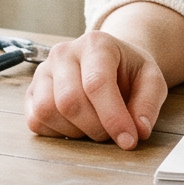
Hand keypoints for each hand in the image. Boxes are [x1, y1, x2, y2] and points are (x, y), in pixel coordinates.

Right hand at [24, 29, 169, 149]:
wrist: (111, 62)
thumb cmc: (129, 72)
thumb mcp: (151, 80)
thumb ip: (148, 104)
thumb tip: (139, 130)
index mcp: (95, 44)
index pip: (96, 83)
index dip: (113, 117)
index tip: (128, 140)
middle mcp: (64, 53)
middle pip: (69, 101)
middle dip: (95, 128)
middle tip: (112, 133)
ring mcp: (43, 71)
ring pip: (47, 111)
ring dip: (75, 131)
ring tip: (93, 126)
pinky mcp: (32, 91)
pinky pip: (35, 120)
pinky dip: (57, 132)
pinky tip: (75, 126)